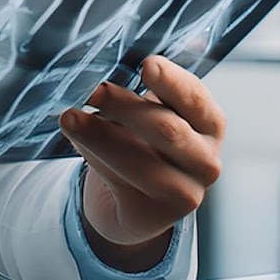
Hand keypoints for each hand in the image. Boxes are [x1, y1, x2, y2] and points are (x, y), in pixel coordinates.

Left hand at [59, 56, 225, 272]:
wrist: (134, 198)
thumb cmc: (143, 141)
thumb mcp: (149, 111)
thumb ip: (142, 91)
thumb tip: (110, 63)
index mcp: (210, 123)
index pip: (195, 98)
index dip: (171, 80)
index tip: (146, 63)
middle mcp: (207, 160)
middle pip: (167, 129)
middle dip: (125, 106)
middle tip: (93, 89)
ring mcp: (187, 193)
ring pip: (141, 162)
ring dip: (100, 136)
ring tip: (70, 117)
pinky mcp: (158, 216)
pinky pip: (121, 183)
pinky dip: (96, 159)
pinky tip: (77, 141)